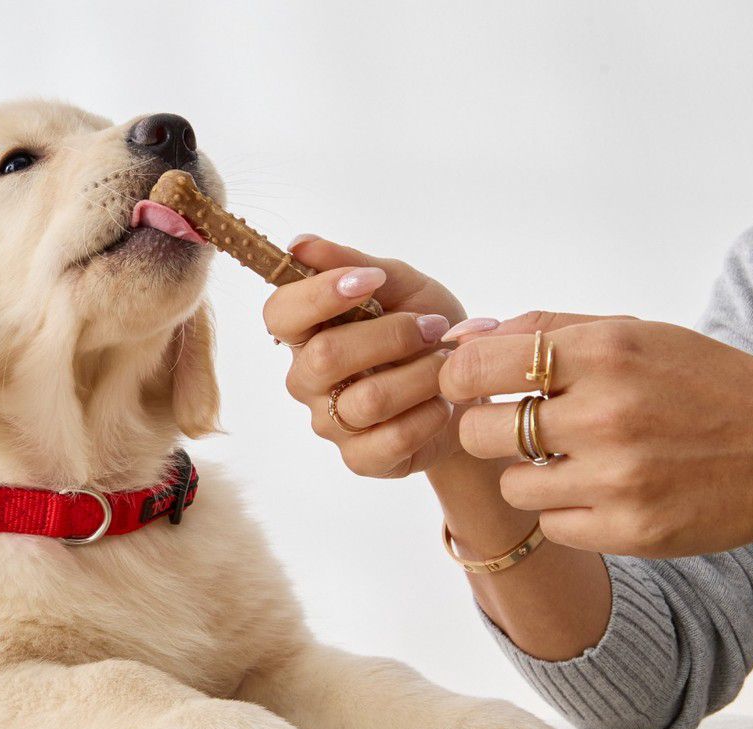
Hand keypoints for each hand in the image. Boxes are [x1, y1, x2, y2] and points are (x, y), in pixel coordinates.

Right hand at [265, 236, 466, 477]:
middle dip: (390, 336)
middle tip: (435, 326)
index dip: (319, 295)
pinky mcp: (360, 459)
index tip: (370, 282)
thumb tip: (301, 244)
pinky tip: (443, 403)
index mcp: (307, 331)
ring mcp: (330, 423)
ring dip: (421, 375)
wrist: (472, 388)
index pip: (280, 313)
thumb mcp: (403, 287)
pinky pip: (390, 439)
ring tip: (448, 364)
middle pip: (324, 357)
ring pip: (367, 399)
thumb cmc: (428, 331)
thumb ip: (356, 265)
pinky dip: (429, 416)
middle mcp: (307, 379)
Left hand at [441, 311, 752, 556]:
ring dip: (529, 475)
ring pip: (511, 485)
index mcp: (603, 353)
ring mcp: (617, 478)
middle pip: (478, 431)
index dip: (459, 379)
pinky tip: (602, 492)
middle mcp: (606, 414)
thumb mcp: (631, 334)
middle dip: (487, 429)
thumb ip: (542, 330)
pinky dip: (565, 511)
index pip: (476, 367)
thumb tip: (459, 337)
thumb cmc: (700, 384)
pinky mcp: (628, 530)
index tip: (471, 387)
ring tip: (574, 460)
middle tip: (518, 427)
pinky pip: (549, 526)